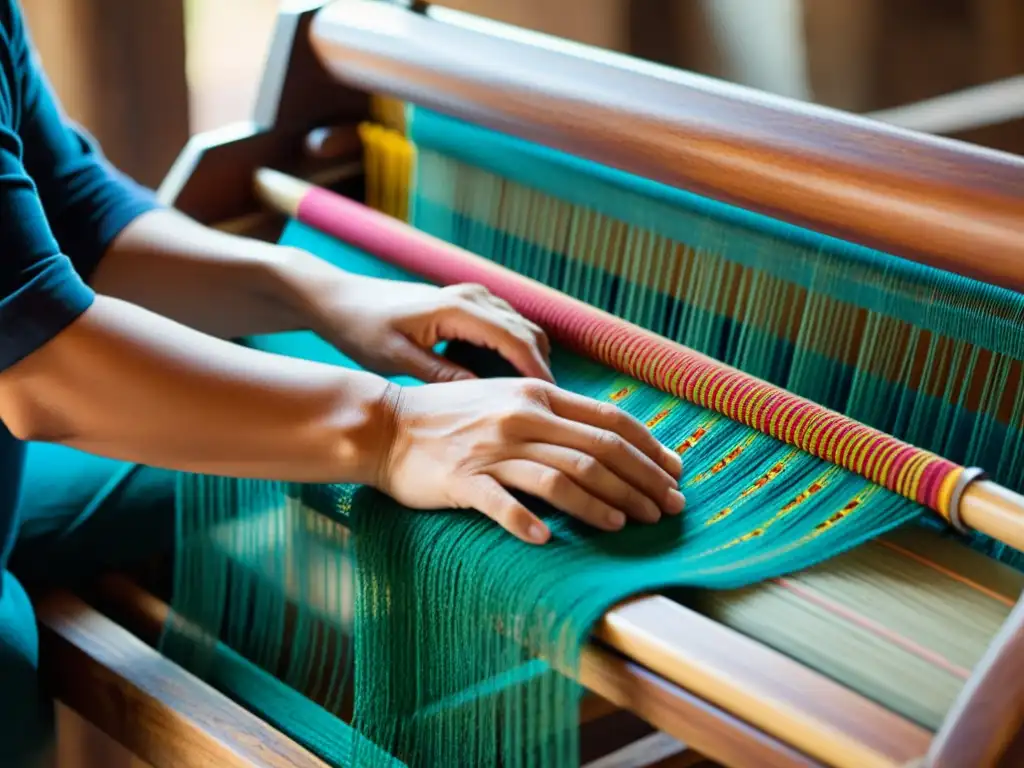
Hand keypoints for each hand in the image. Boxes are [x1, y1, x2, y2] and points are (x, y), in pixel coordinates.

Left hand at [308, 272, 553, 383]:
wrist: (339, 298)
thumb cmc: (360, 328)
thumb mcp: (396, 358)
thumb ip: (440, 375)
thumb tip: (482, 398)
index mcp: (456, 309)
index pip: (516, 341)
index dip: (537, 374)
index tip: (551, 406)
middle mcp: (471, 296)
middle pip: (528, 333)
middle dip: (543, 370)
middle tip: (551, 411)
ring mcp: (471, 295)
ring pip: (522, 328)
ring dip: (533, 359)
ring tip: (536, 402)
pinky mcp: (466, 301)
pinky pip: (506, 325)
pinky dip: (518, 350)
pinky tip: (510, 383)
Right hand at [375, 378, 685, 543]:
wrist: (385, 425)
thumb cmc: (450, 418)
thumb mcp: (507, 400)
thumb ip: (552, 415)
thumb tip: (607, 440)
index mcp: (537, 396)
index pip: (610, 421)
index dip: (651, 449)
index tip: (676, 474)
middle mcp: (520, 418)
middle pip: (598, 451)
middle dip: (642, 482)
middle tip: (668, 510)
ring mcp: (491, 450)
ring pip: (562, 476)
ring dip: (602, 504)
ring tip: (628, 526)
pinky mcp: (461, 480)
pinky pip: (502, 504)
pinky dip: (528, 522)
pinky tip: (550, 540)